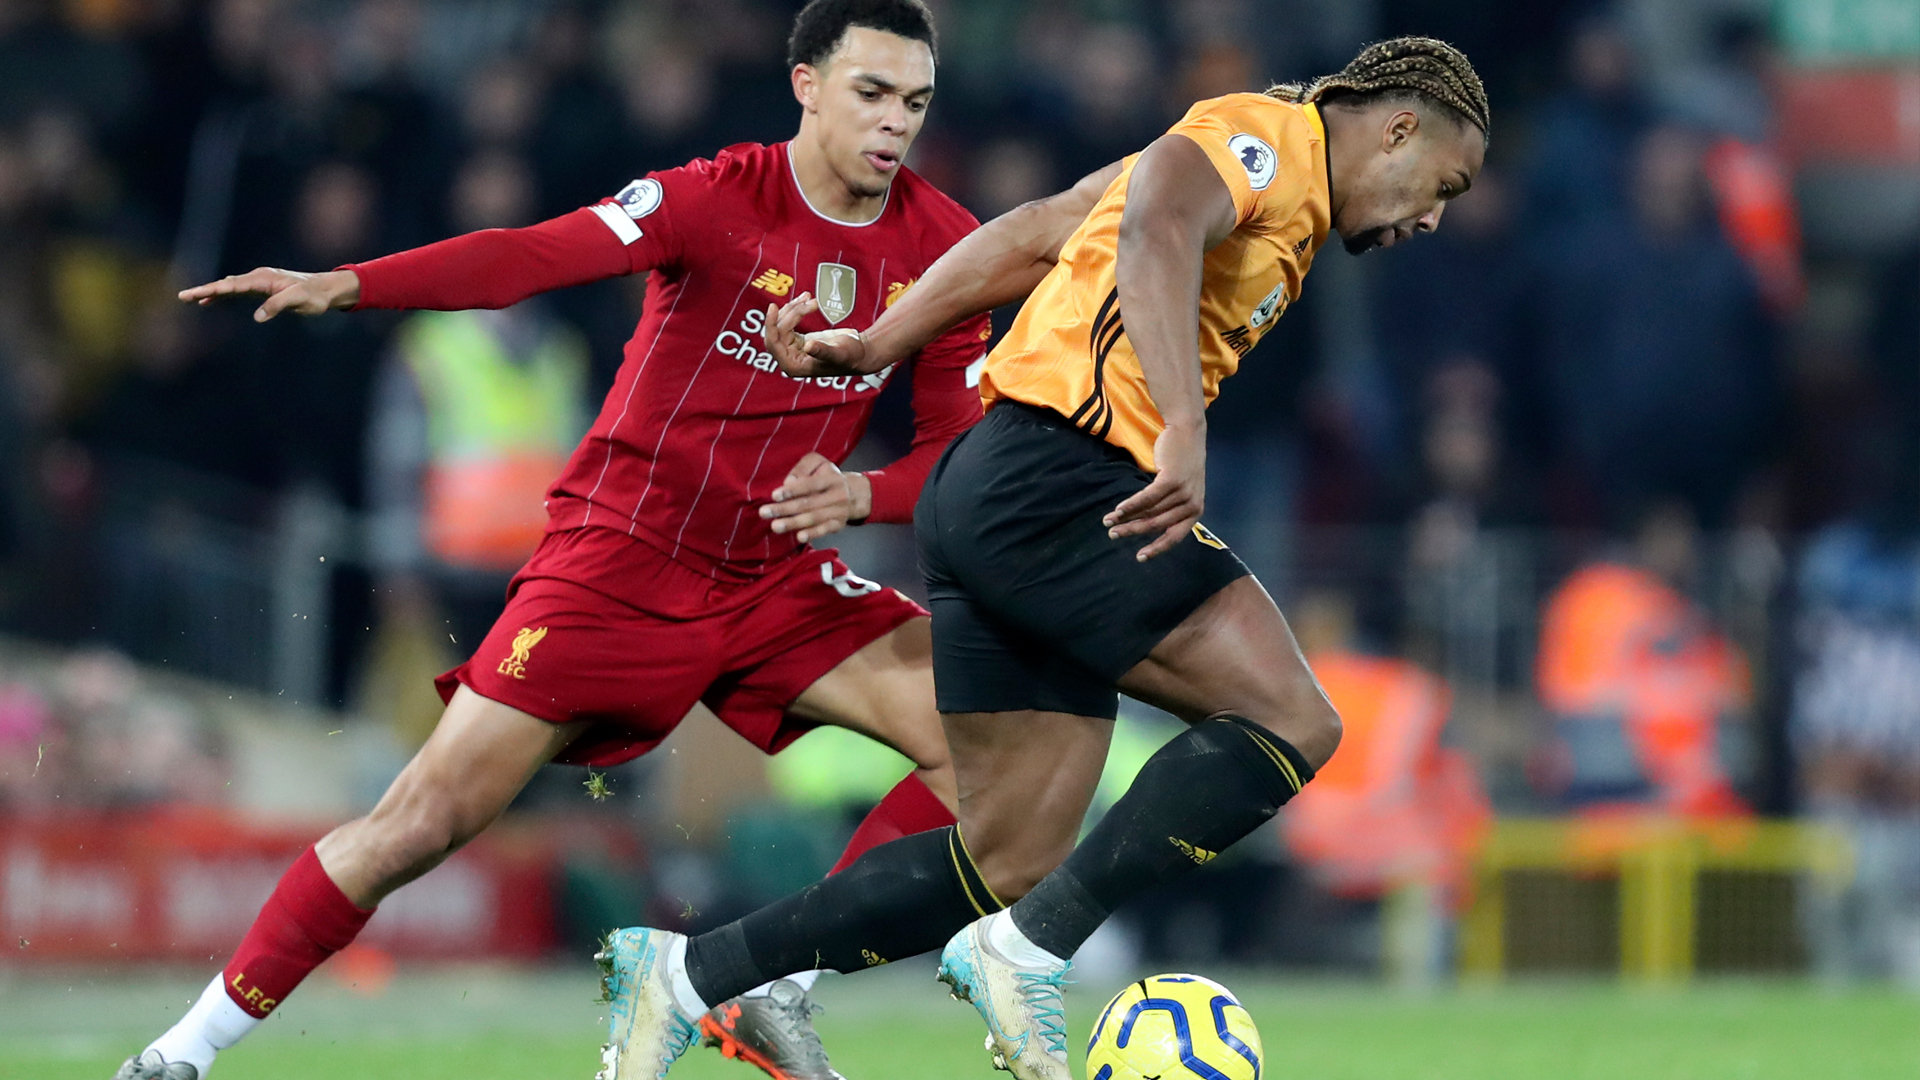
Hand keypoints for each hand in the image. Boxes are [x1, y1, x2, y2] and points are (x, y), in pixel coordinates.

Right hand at [177, 267, 360, 321]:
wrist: (326, 289)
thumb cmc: (314, 296)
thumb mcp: (299, 301)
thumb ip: (277, 306)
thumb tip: (257, 317)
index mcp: (263, 279)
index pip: (232, 286)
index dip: (213, 290)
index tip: (196, 295)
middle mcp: (258, 277)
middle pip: (226, 284)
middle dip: (204, 290)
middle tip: (182, 297)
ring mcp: (259, 283)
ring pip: (229, 287)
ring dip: (210, 292)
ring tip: (189, 298)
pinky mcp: (262, 290)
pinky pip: (237, 292)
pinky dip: (222, 295)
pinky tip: (210, 301)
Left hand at [759, 452, 870, 542]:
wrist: (851, 494)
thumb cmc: (826, 477)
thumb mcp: (817, 463)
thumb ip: (803, 468)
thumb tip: (789, 482)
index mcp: (832, 478)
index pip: (810, 484)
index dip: (792, 490)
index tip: (774, 495)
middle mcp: (838, 495)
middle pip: (808, 503)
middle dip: (785, 509)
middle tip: (765, 512)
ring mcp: (839, 511)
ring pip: (813, 518)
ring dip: (793, 523)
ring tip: (775, 526)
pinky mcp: (838, 525)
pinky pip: (823, 530)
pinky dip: (812, 534)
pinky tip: (799, 537)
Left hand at [763, 293, 870, 376]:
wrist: (860, 353)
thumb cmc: (850, 357)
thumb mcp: (838, 353)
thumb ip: (822, 351)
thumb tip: (808, 347)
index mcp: (793, 366)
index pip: (773, 343)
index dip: (770, 324)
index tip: (772, 306)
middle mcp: (789, 358)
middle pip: (778, 329)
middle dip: (792, 313)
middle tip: (810, 301)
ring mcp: (792, 348)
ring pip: (783, 322)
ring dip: (795, 307)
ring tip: (810, 299)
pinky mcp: (797, 339)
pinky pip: (789, 320)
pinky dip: (797, 308)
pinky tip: (806, 299)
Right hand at [1104, 423, 1204, 561]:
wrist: (1187, 433)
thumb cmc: (1181, 463)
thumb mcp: (1180, 489)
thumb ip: (1169, 507)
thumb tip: (1143, 525)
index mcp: (1195, 512)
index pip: (1174, 537)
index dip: (1156, 549)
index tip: (1140, 557)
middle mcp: (1192, 505)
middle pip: (1157, 524)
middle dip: (1133, 532)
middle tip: (1113, 535)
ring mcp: (1184, 493)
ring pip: (1149, 511)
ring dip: (1126, 517)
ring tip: (1109, 521)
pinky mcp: (1173, 480)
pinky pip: (1147, 497)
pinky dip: (1131, 505)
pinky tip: (1118, 510)